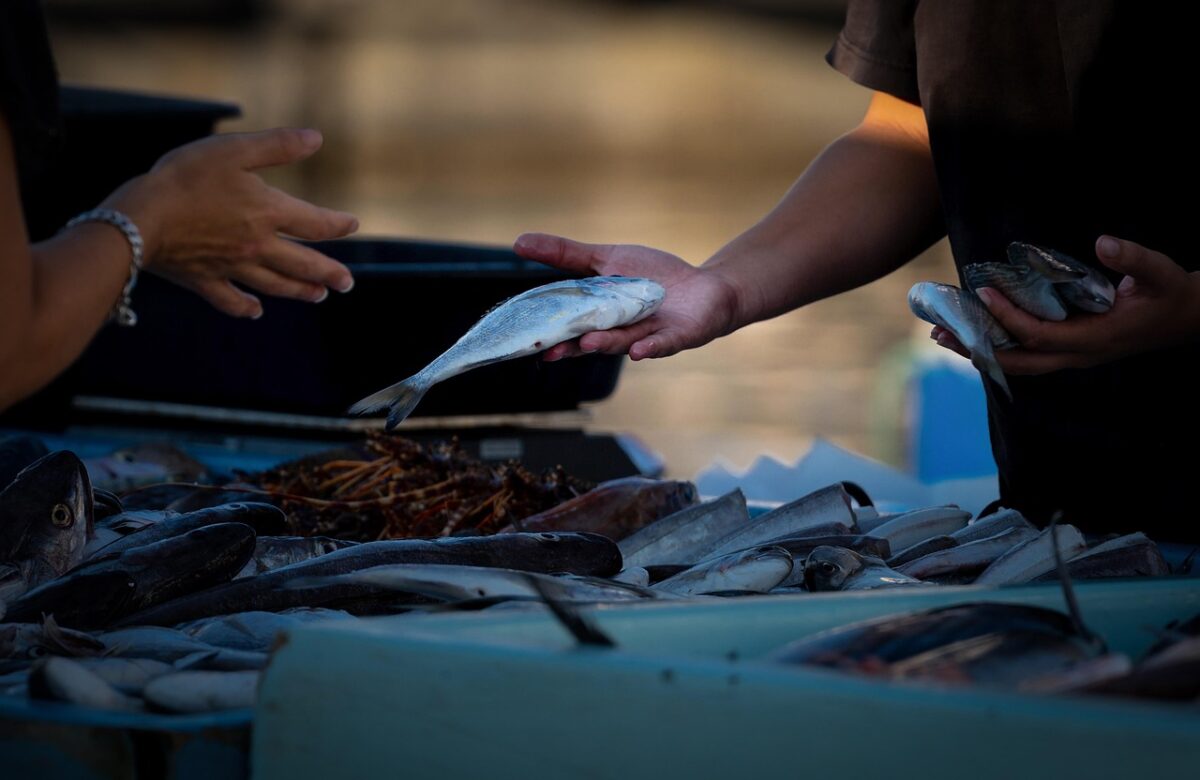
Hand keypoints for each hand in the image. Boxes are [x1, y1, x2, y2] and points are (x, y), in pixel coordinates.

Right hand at [102, 128, 358, 317]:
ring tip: (318, 296)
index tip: (352, 225)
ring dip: (300, 291)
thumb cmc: (185, 177)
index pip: (315, 223)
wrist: (140, 217)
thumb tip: (316, 138)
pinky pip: (230, 300)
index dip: (337, 224)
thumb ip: (277, 145)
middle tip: (347, 284)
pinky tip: (256, 311)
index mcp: (268, 213)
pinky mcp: (204, 280)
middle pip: (304, 264)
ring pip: (275, 285)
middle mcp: (257, 246)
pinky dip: (245, 307)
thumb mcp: (233, 150)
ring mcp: (232, 267)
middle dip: (329, 273)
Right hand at [513, 233, 740, 359]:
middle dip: (572, 347)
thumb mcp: (607, 259)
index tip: (527, 340)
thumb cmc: (653, 277)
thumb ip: (565, 255)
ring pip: (623, 342)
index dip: (550, 333)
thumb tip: (518, 243)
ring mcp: (648, 336)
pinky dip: (650, 347)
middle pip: (592, 341)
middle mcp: (620, 332)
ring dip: (606, 343)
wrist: (706, 289)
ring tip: (588, 342)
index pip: (570, 325)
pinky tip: (639, 350)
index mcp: (599, 316)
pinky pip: (661, 345)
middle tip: (550, 352)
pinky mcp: (676, 337)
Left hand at [930, 235, 1199, 372]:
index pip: (1040, 335)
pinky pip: (1025, 356)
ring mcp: (1072, 357)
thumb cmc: (1171, 294)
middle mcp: (1078, 356)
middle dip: (977, 348)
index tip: (983, 292)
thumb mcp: (1162, 273)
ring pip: (1017, 364)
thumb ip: (1135, 259)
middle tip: (939, 331)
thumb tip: (1104, 241)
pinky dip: (995, 346)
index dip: (1009, 317)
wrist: (1184, 319)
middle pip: (1017, 363)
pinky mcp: (1068, 351)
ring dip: (979, 350)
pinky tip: (973, 332)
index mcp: (1095, 339)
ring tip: (942, 334)